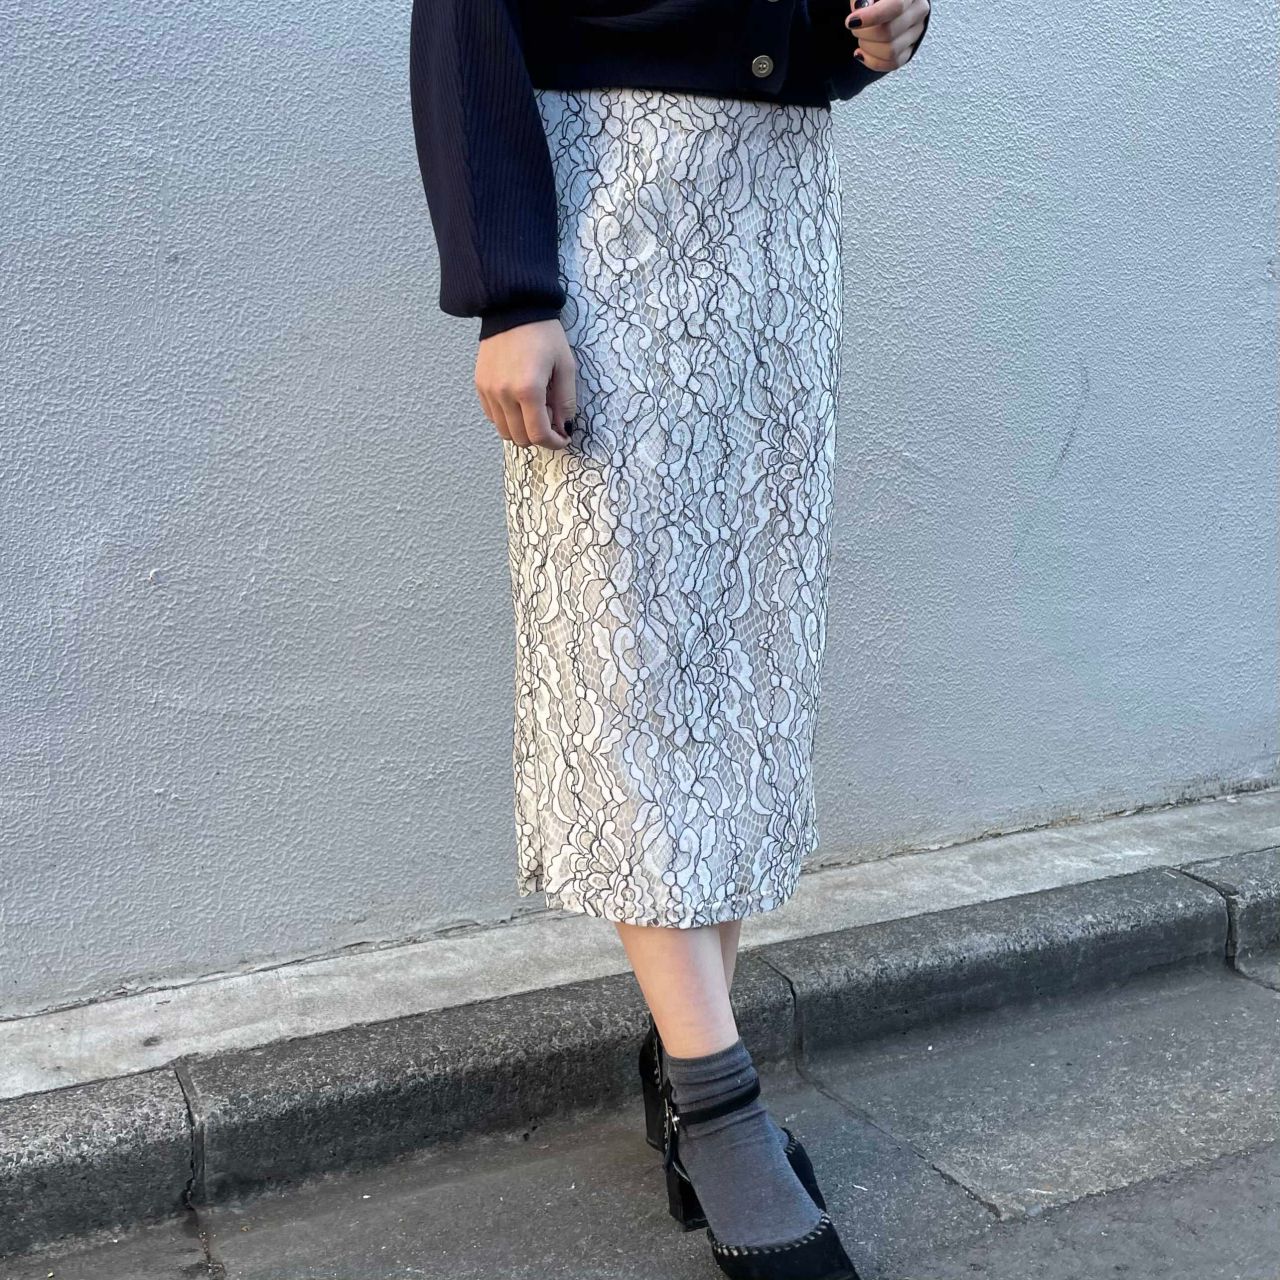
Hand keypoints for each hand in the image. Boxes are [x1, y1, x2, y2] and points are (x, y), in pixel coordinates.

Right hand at [475, 319, 578, 450]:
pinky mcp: (480, 385)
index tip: (563, 438)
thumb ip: (566, 402)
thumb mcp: (566, 366)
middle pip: (520, 438)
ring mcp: (489, 391)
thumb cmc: (544, 334)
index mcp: (529, 390)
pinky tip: (519, 402)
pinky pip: (493, 416)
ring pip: (504, 431)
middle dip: (539, 436)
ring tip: (535, 408)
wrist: (513, 308)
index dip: (554, 442)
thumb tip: (564, 428)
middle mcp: (504, 394)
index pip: (539, 434)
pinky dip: (507, 418)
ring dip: (522, 429)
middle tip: (551, 417)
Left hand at [845, 0, 929, 71]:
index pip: (895, 6)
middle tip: (854, 26)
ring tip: (861, 37)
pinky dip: (872, 61)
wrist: (887, 3)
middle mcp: (918, 11)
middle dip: (863, 33)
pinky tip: (861, 53)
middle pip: (889, 33)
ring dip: (867, 48)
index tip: (851, 22)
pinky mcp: (910, 50)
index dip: (871, 17)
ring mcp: (916, 32)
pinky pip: (892, 64)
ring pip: (890, 52)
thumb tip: (860, 8)